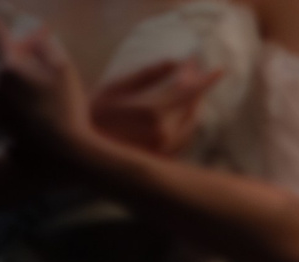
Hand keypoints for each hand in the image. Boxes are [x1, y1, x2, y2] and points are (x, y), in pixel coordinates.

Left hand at [0, 16, 94, 163]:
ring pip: (10, 93)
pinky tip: (40, 122)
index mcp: (10, 67)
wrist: (64, 153)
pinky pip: (12, 113)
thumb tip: (35, 35)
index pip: (2, 40)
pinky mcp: (2, 130)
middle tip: (49, 79)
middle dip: (24, 68)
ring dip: (23, 93)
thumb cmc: (66, 108)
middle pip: (10, 69)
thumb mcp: (64, 69)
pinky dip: (22, 113)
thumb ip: (47, 46)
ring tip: (48, 106)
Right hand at [90, 58, 220, 156]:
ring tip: (188, 92)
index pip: (189, 92)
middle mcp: (165, 135)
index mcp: (155, 113)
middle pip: (192, 109)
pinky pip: (184, 141)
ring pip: (191, 126)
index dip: (203, 79)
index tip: (218, 70)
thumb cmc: (95, 112)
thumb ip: (150, 74)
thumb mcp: (118, 86)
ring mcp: (165, 152)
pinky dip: (186, 124)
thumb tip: (177, 62)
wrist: (81, 149)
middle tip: (193, 74)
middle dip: (195, 89)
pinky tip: (181, 114)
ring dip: (193, 107)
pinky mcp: (162, 162)